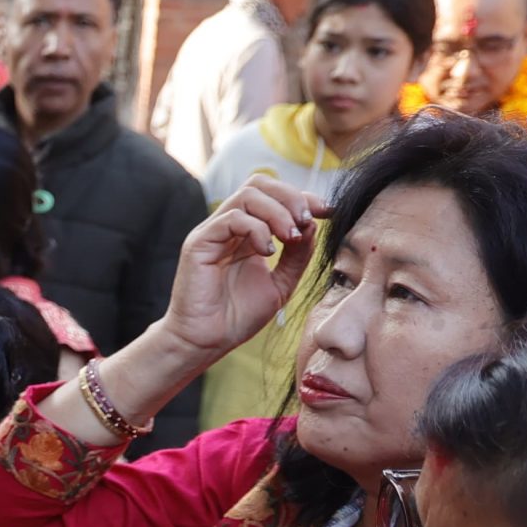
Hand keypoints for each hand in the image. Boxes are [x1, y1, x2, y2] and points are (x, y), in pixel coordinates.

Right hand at [160, 180, 325, 366]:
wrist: (207, 342)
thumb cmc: (237, 317)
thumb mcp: (281, 283)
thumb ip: (297, 255)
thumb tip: (312, 225)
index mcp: (246, 232)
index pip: (273, 195)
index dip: (303, 197)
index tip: (328, 212)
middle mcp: (228, 226)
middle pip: (259, 183)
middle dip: (291, 196)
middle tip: (307, 220)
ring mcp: (212, 232)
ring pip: (248, 195)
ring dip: (278, 212)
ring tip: (290, 237)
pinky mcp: (198, 243)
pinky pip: (231, 218)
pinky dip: (257, 229)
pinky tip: (268, 251)